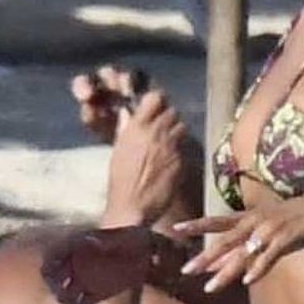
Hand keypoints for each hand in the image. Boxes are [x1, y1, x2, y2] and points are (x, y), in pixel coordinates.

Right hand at [41, 226, 154, 303]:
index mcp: (75, 248)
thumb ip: (105, 240)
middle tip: (65, 297)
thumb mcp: (121, 237)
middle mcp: (75, 265)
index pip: (52, 258)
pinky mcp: (96, 294)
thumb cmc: (134, 238)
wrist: (149, 252)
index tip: (52, 278)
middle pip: (55, 281)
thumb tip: (91, 240)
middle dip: (57, 290)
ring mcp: (84, 280)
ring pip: (67, 296)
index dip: (48, 268)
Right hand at [104, 90, 188, 226]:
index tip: (157, 107)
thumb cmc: (120, 181)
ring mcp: (171, 146)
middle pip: (173, 111)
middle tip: (164, 128)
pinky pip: (184, 148)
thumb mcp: (119, 149)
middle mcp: (156, 132)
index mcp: (137, 127)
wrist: (133, 205)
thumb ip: (126, 129)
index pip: (156, 98)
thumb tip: (127, 114)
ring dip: (177, 131)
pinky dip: (179, 151)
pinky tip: (171, 161)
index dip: (158, 101)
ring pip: (182, 127)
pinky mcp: (181, 161)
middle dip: (169, 117)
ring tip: (169, 143)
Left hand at [174, 192, 303, 291]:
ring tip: (211, 286)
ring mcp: (270, 229)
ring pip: (244, 252)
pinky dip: (258, 267)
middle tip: (187, 270)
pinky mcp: (286, 237)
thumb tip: (213, 266)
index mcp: (248, 218)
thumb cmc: (291, 221)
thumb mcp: (262, 232)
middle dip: (206, 256)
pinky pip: (269, 255)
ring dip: (227, 270)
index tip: (175, 228)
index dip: (197, 224)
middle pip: (225, 240)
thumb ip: (238, 249)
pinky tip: (247, 280)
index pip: (217, 222)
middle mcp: (255, 222)